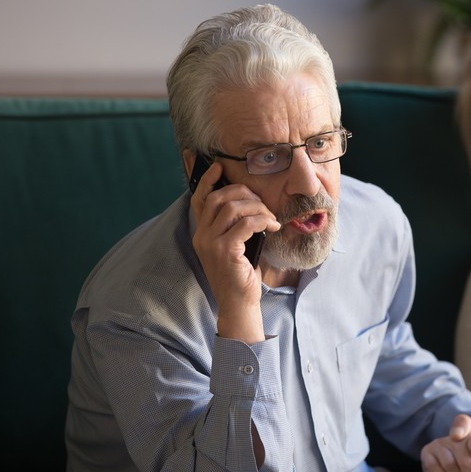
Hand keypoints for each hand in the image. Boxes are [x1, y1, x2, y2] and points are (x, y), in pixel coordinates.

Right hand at [189, 161, 279, 340]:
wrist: (239, 304)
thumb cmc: (241, 275)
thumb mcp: (235, 247)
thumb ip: (234, 227)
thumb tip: (250, 203)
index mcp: (201, 234)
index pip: (199, 200)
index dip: (207, 180)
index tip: (220, 167)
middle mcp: (202, 237)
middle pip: (218, 199)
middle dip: (244, 194)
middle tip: (262, 204)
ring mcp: (211, 244)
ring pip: (233, 208)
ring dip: (257, 208)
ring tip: (270, 218)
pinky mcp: (225, 252)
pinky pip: (245, 224)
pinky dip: (262, 220)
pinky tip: (271, 227)